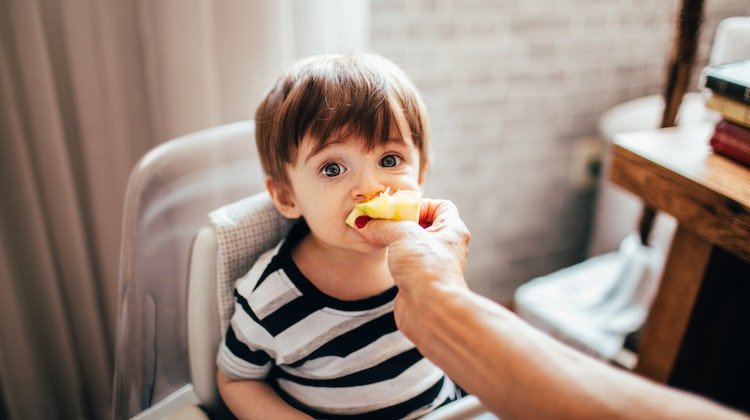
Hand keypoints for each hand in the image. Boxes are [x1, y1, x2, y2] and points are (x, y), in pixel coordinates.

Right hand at [355, 199, 470, 329]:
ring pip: (412, 245)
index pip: (441, 206)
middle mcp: (446, 247)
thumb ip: (383, 225)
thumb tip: (365, 224)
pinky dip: (393, 258)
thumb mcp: (402, 234)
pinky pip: (405, 263)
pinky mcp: (419, 282)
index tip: (400, 210)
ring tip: (377, 237)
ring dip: (395, 240)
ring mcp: (432, 265)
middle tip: (382, 222)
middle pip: (424, 224)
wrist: (430, 310)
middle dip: (402, 222)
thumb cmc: (427, 269)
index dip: (420, 204)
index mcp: (453, 230)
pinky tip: (382, 257)